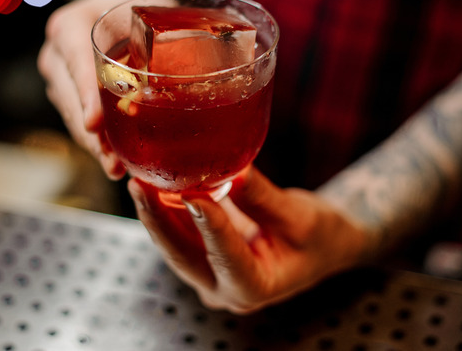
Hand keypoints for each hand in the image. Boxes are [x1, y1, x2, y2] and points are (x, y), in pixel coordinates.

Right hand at [37, 0, 161, 177]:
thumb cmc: (137, 3)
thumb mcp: (148, 9)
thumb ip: (163, 32)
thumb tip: (206, 61)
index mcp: (69, 27)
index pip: (76, 64)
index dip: (86, 97)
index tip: (94, 124)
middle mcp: (56, 54)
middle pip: (71, 100)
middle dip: (92, 136)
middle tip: (113, 162)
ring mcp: (60, 77)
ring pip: (74, 116)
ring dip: (95, 145)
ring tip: (117, 168)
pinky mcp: (70, 94)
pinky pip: (81, 120)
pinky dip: (100, 141)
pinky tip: (119, 161)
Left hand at [128, 166, 373, 313]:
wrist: (322, 245)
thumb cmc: (320, 236)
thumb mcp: (300, 217)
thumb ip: (262, 198)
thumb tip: (232, 170)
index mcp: (255, 288)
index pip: (227, 257)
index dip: (209, 225)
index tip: (193, 194)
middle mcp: (224, 290)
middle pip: (183, 255)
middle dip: (158, 219)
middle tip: (140, 185)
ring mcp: (208, 276)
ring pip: (174, 245)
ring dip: (155, 212)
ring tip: (139, 178)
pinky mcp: (201, 257)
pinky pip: (178, 234)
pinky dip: (165, 208)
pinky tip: (153, 181)